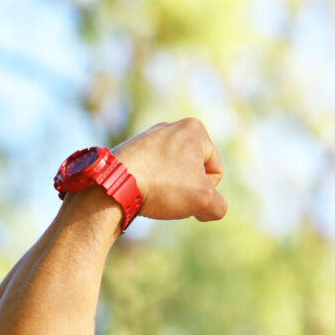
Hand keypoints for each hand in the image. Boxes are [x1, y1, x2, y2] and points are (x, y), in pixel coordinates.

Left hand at [113, 118, 227, 222]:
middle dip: (187, 189)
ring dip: (169, 190)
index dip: (206, 191)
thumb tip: (208, 208)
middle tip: (170, 195)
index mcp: (194, 129)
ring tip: (154, 194)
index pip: (216, 171)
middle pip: (194, 172)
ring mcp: (149, 137)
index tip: (188, 194)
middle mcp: (172, 127)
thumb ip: (219, 206)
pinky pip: (153, 174)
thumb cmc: (163, 186)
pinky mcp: (131, 149)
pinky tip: (140, 191)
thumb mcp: (205, 201)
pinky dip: (151, 186)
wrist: (114, 184)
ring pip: (173, 174)